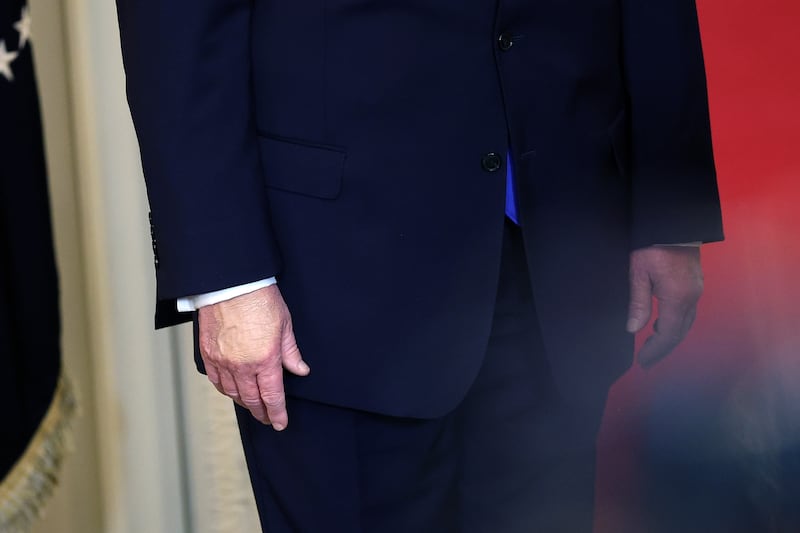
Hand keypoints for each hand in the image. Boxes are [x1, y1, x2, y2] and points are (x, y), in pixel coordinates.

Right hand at [198, 285, 309, 429]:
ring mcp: (223, 362)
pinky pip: (216, 380)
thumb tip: (300, 370)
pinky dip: (225, 389)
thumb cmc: (259, 299)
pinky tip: (231, 390)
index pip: (272, 396)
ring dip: (244, 403)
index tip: (280, 423)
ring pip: (233, 393)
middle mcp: (243, 366)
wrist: (231, 284)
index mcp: (265, 360)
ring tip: (252, 406)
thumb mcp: (285, 325)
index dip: (277, 413)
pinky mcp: (208, 354)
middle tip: (267, 418)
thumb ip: (291, 352)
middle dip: (261, 412)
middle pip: (252, 399)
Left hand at [627, 246, 703, 367]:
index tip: (642, 362)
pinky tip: (661, 324)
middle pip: (679, 332)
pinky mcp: (695, 283)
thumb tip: (633, 329)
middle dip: (663, 349)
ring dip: (670, 337)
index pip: (668, 335)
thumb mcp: (638, 273)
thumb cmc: (652, 245)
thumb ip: (638, 303)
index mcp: (677, 298)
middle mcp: (692, 298)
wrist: (674, 222)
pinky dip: (675, 324)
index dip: (655, 351)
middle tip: (646, 361)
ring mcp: (696, 290)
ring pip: (685, 323)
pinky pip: (687, 312)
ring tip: (652, 347)